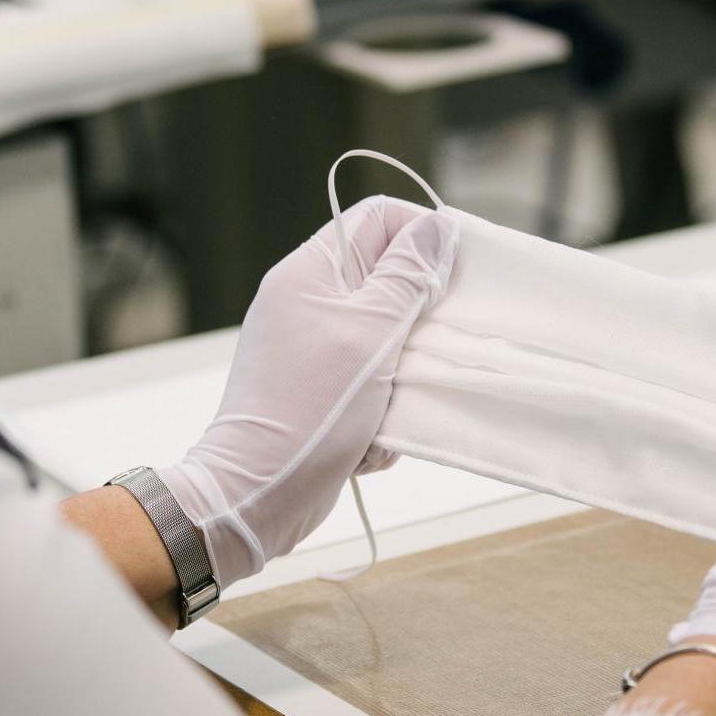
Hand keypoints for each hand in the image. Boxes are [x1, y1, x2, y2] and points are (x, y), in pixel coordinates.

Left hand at [159, 197, 460, 584]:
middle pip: (388, 284)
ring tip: (387, 407)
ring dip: (400, 381)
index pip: (377, 220)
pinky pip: (372, 390)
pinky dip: (379, 417)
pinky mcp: (320, 397)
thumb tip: (437, 226)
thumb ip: (406, 277)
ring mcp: (312, 352)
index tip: (457, 272)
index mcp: (309, 273)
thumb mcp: (371, 333)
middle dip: (418, 322)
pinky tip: (366, 443)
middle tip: (431, 349)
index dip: (423, 235)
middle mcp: (307, 305)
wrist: (257, 496)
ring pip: (389, 344)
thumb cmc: (312, 408)